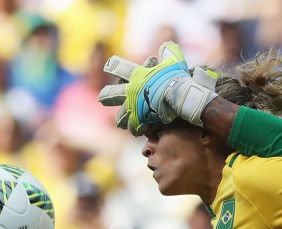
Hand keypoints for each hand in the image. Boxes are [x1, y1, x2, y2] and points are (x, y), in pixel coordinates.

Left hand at [99, 41, 217, 135]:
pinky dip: (136, 129)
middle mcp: (131, 91)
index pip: (119, 67)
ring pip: (120, 115)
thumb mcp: (174, 61)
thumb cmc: (177, 78)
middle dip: (106, 95)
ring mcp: (134, 106)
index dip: (113, 65)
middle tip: (102, 98)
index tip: (108, 66)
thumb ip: (168, 53)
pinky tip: (138, 131)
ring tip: (121, 123)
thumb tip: (167, 45)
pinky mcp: (140, 120)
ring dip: (121, 118)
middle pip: (111, 93)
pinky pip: (134, 126)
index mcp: (137, 75)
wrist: (179, 96)